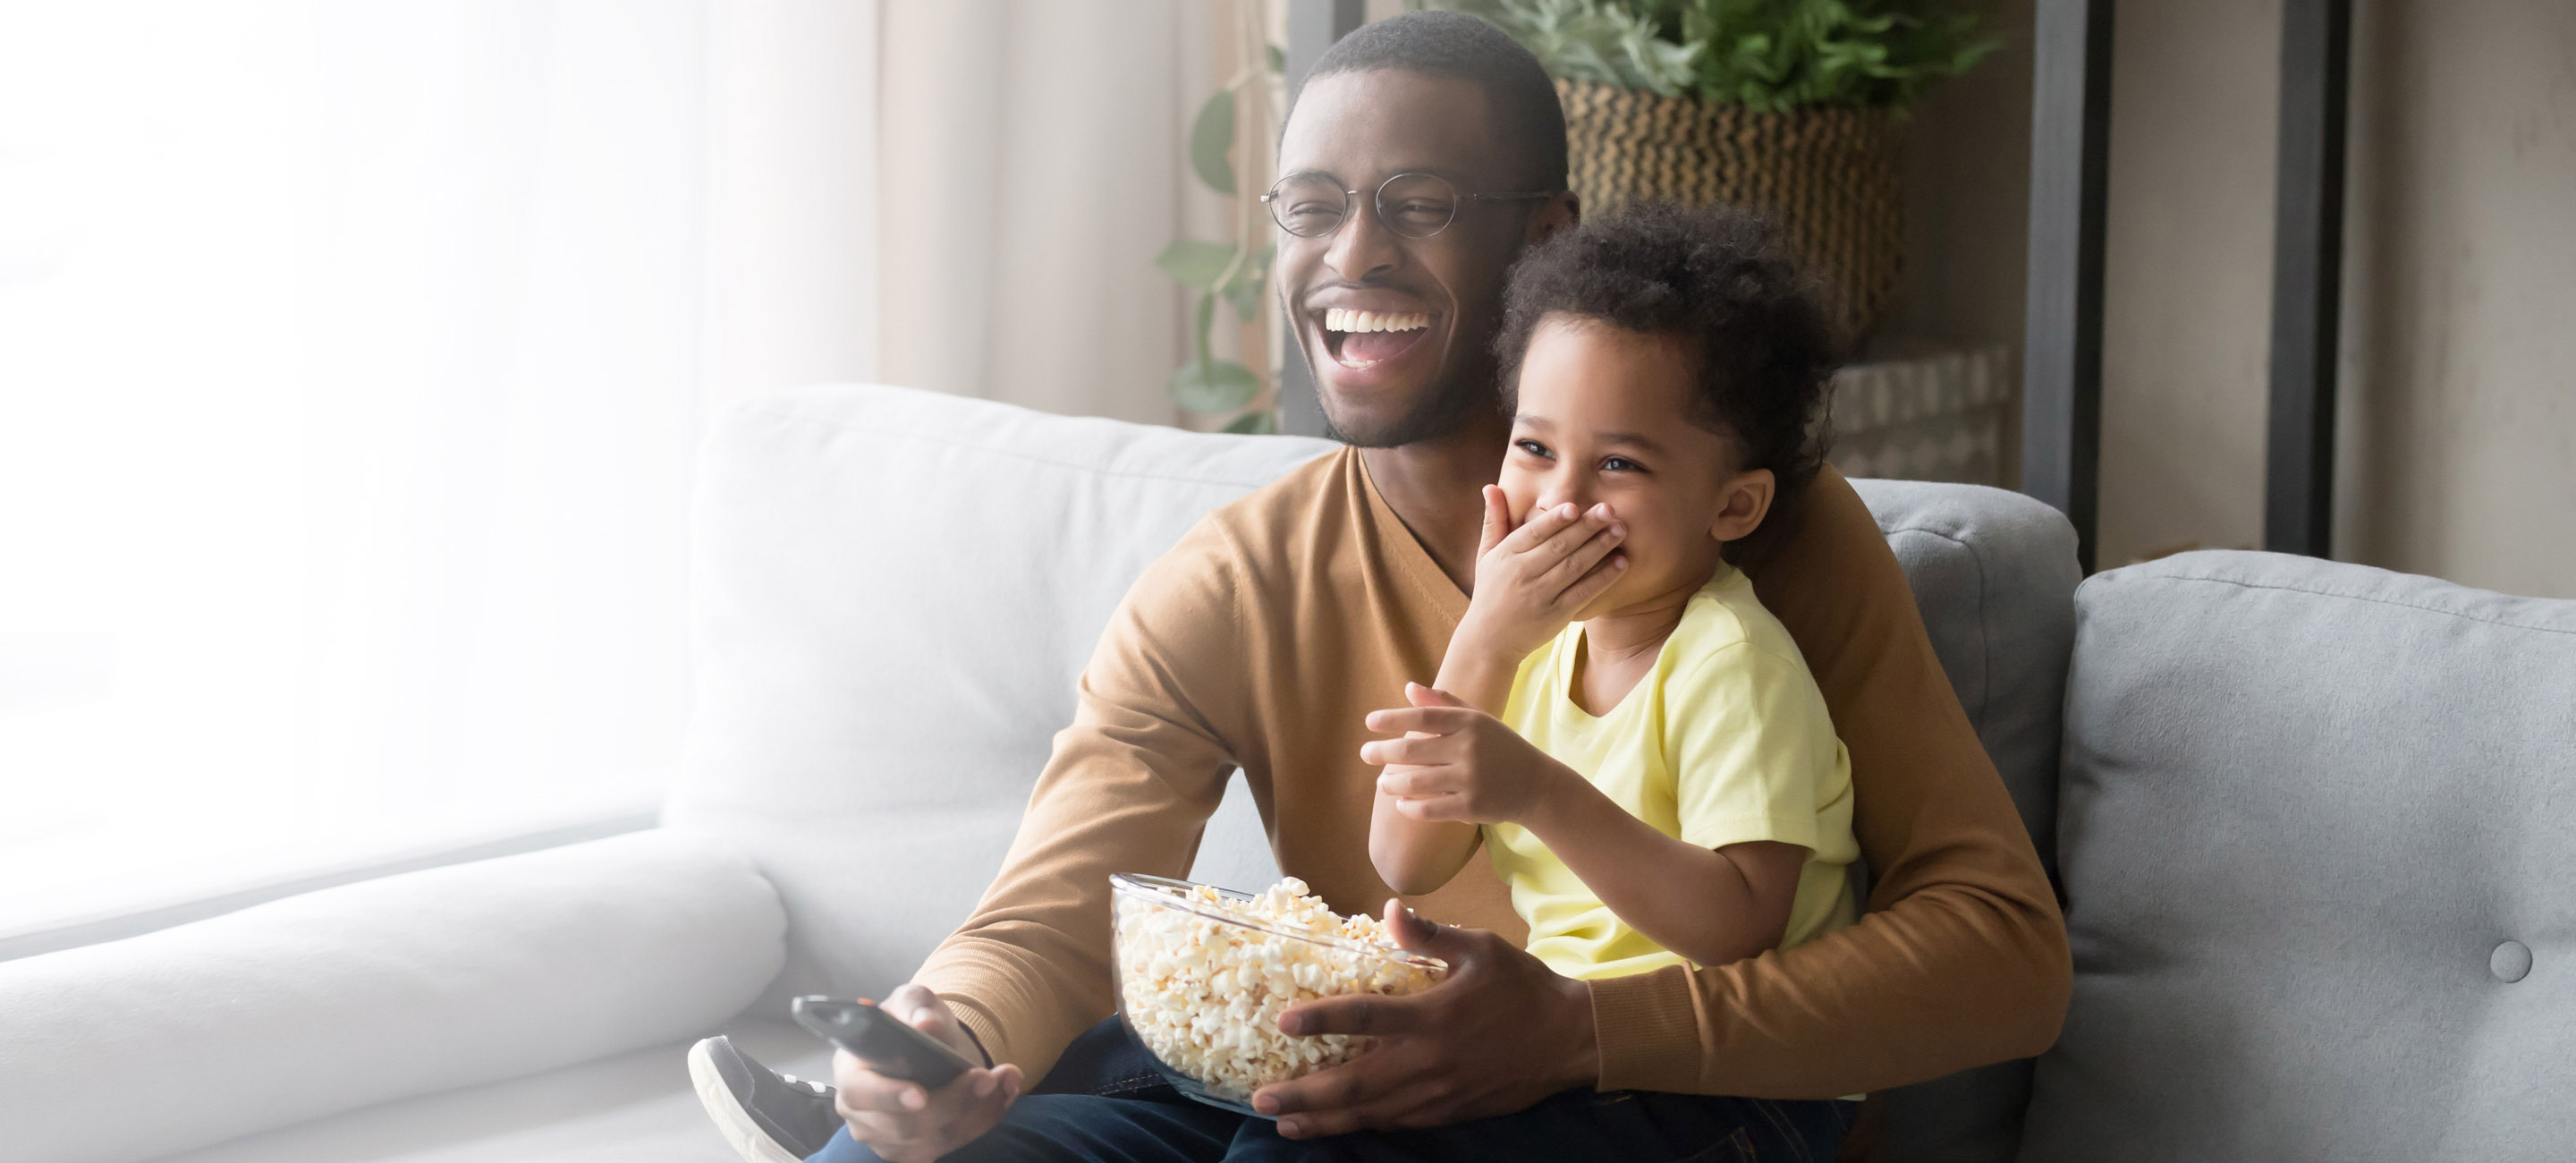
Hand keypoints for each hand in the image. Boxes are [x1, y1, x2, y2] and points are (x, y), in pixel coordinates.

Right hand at [828, 984, 1024, 1162]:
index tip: (919, 1095)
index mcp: (851, 1072)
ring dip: (978, 1112)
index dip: (887, 1096)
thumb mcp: (913, 1002)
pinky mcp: (915, 1151)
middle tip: (987, 1077)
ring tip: (1005, 1079)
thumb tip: (925, 1025)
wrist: (930, 1047)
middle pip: (904, 1125)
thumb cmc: (912, 1023)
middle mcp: (862, 1114)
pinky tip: (1003, 1095)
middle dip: (952, 1102)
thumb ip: (916, 1007)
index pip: (860, 1092)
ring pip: (935, 1140)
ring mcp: (886, 1139)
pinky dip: (983, 1121)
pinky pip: (953, 1144)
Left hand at [1250, 900, 1597, 1137]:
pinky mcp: (1450, 1112)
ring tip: (1285, 1123)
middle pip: (1354, 1083)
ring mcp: (1438, 1093)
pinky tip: (1339, 1126)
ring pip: (1371, 1112)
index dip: (1320, 1021)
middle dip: (1304, 1095)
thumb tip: (1390, 909)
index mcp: (1432, 1016)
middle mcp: (1428, 1061)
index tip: (1281, 1022)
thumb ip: (1429, 934)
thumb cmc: (1523, 987)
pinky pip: (1398, 1122)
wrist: (1571, 1040)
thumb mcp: (1480, 948)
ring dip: (1324, 1120)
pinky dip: (1364, 1126)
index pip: (1364, 1018)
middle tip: (1262, 1099)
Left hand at [1362, 684, 1573, 824]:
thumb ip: (1444, 703)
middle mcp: (1468, 748)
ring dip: (1391, 783)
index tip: (1369, 722)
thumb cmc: (1501, 748)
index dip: (1392, 719)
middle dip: (1382, 753)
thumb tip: (1408, 687)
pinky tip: (1400, 804)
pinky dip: (1409, 808)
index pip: (1422, 718)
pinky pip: (1429, 809)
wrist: (1536, 784)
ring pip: (1416, 783)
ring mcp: (1470, 779)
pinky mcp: (1471, 806)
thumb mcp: (1478, 720)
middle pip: (1412, 751)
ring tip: (1381, 783)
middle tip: (1365, 754)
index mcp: (1469, 723)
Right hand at [1453, 487, 1625, 665]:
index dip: (1555, 520)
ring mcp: (1541, 596)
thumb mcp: (1486, 555)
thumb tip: (1490, 486)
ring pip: (1575, 567)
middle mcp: (1522, 574)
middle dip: (1587, 527)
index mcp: (1506, 555)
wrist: (1489, 640)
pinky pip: (1584, 592)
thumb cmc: (1490, 591)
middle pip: (1559, 547)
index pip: (1534, 533)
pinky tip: (1621, 562)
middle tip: (1610, 510)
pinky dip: (1604, 577)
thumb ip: (1494, 520)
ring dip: (1600, 547)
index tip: (1575, 506)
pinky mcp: (1557, 615)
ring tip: (1620, 530)